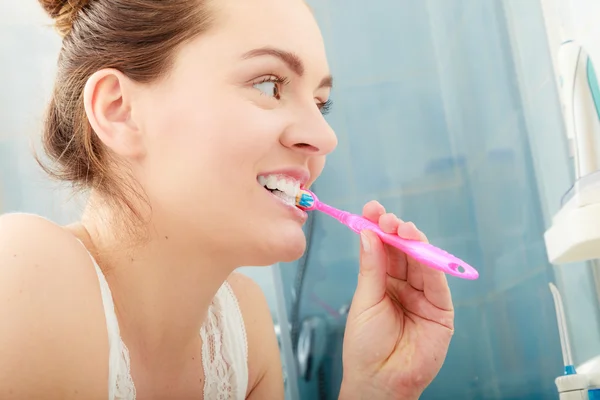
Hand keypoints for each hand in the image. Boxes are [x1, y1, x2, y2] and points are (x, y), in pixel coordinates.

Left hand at [339, 201, 453, 399]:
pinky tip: (419, 247)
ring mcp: (423, 296)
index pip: (382, 247)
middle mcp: (403, 285)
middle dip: (395, 229)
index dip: (378, 227)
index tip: (371, 209)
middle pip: (403, 249)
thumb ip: (371, 268)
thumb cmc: (365, 346)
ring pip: (421, 260)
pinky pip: (437, 282)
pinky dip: (432, 263)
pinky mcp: (441, 309)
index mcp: (381, 282)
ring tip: (401, 227)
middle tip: (385, 217)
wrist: (380, 381)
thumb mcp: (365, 302)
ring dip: (414, 241)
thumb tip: (367, 233)